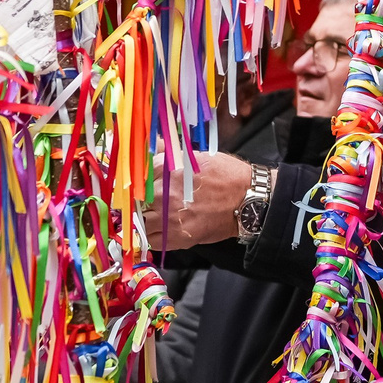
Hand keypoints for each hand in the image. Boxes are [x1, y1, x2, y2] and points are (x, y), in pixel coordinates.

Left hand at [136, 151, 257, 247]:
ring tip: (153, 216)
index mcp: (166, 169)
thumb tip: (152, 142)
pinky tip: (160, 230)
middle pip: (135, 200)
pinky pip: (151, 240)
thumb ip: (169, 151)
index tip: (141, 185)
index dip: (139, 181)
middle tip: (149, 201)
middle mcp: (164, 194)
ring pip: (140, 222)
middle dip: (139, 200)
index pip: (137, 175)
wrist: (247, 200)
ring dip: (144, 219)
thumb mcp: (196, 156)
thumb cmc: (225, 175)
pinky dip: (152, 236)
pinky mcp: (177, 237)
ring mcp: (168, 217)